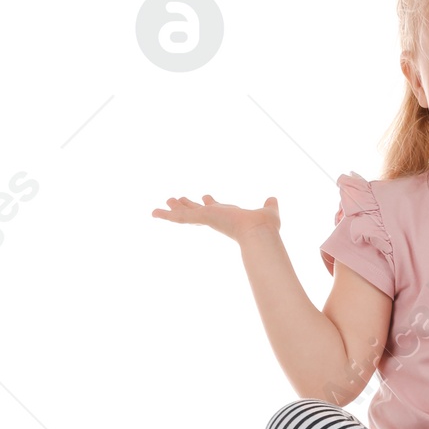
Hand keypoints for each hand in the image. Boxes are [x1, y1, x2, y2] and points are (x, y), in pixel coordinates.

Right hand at [151, 193, 280, 241]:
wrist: (258, 231)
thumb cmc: (265, 227)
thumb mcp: (269, 212)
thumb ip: (270, 205)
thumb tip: (274, 200)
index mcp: (228, 216)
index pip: (216, 209)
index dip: (210, 204)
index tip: (206, 198)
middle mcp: (216, 218)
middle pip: (197, 211)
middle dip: (188, 206)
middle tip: (177, 200)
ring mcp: (207, 219)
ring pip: (185, 215)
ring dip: (173, 210)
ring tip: (161, 206)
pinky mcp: (201, 218)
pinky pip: (180, 218)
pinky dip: (166, 216)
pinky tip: (154, 213)